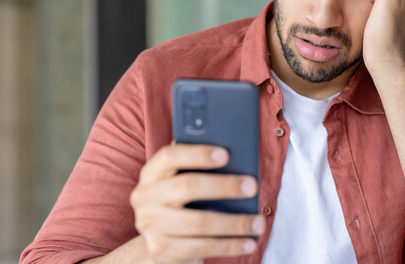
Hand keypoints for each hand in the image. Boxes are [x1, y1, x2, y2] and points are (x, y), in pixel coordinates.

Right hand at [129, 144, 263, 263]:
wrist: (161, 243)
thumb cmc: (182, 204)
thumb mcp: (182, 182)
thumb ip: (199, 168)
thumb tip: (237, 157)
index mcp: (151, 173)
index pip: (169, 156)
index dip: (197, 154)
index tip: (226, 154)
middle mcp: (145, 197)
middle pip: (187, 187)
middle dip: (224, 185)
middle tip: (252, 186)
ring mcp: (150, 226)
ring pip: (199, 222)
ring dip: (235, 222)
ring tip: (259, 222)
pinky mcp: (161, 251)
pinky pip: (202, 247)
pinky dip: (230, 245)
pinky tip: (249, 242)